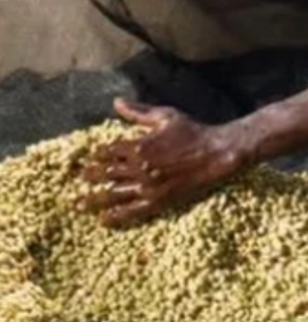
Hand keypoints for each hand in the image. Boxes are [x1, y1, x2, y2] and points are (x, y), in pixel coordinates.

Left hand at [80, 99, 251, 227]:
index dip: (97, 156)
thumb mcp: (165, 116)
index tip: (88, 159)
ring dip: (96, 199)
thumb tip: (116, 102)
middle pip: (108, 173)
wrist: (215, 152)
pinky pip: (133, 211)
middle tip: (79, 180)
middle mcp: (141, 166)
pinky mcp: (159, 200)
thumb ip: (138, 111)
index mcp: (141, 144)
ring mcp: (149, 185)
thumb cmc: (191, 131)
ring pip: (115, 193)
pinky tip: (104, 219)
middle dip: (91, 177)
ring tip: (80, 204)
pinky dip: (117, 215)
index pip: (109, 151)